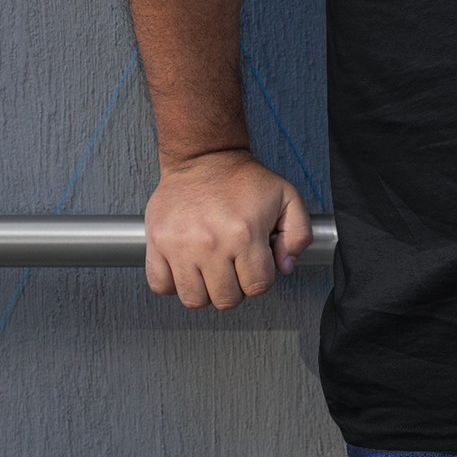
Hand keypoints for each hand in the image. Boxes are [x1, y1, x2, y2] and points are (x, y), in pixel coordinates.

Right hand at [144, 149, 313, 309]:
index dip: (260, 278)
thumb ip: (298, 234)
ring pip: (194, 299)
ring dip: (205, 290)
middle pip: (226, 299)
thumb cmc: (242, 179)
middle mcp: (211, 243)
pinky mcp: (157, 242)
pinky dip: (173, 284)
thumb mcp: (287, 198)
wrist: (204, 157)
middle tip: (233, 267)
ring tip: (210, 269)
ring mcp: (180, 245)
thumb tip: (284, 265)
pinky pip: (161, 285)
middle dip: (235, 287)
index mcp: (244, 234)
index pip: (257, 286)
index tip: (255, 265)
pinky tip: (187, 268)